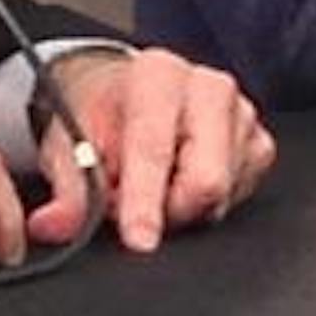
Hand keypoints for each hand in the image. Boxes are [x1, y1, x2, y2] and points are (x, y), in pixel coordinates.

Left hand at [26, 47, 275, 252]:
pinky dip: (208, 205)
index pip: (156, 148)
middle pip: (207, 179)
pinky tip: (183, 184)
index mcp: (157, 75)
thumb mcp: (68, 149)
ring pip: (224, 194)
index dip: (145, 201)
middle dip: (168, 209)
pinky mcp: (260, 143)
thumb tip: (54, 225)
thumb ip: (67, 191)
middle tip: (135, 209)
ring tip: (157, 187)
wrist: (123, 96)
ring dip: (184, 207)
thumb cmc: (99, 117)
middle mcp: (207, 87)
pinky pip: (241, 197)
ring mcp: (241, 114)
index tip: (139, 239)